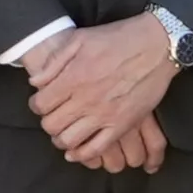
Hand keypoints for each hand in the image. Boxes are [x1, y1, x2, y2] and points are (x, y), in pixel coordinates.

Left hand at [22, 13, 183, 164]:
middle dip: (47, 122)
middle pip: (52, 125)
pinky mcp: (122, 125)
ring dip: (61, 139)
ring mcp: (104, 115)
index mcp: (73, 78)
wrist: (156, 45)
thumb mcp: (80, 38)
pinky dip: (82, 154)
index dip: (36, 105)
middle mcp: (85, 100)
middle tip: (52, 117)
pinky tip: (76, 152)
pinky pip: (96, 149)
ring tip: (63, 133)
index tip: (41, 103)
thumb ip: (55, 62)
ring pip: (70, 141)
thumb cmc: (117, 38)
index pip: (41, 104)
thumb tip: (35, 82)